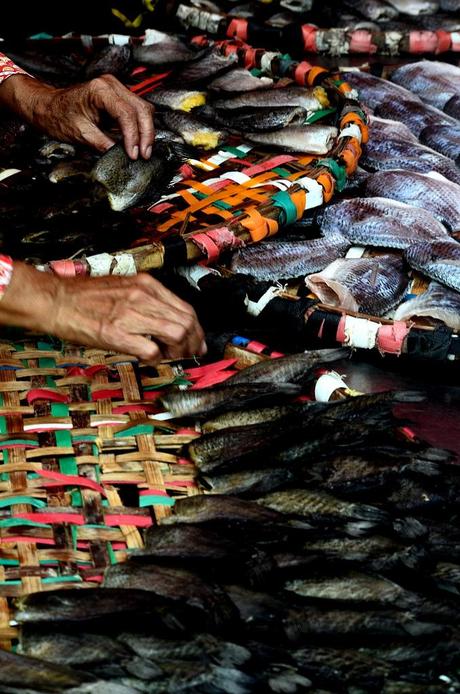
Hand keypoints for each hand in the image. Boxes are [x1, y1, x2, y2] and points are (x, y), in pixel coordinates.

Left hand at [0, 73, 153, 158]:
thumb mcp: (81, 134)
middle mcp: (111, 85)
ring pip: (143, 109)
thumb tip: (122, 156)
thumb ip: (103, 145)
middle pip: (141, 109)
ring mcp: (116, 88)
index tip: (134, 154)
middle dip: (146, 134)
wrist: (49, 108)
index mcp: (100, 90)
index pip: (126, 113)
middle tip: (144, 155)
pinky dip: (141, 126)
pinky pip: (138, 110)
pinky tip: (139, 141)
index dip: (133, 136)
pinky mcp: (118, 97)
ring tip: (143, 151)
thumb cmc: (59, 117)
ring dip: (146, 131)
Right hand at [0, 263, 205, 363]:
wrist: (57, 300)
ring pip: (176, 334)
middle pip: (187, 322)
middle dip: (193, 343)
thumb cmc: (86, 297)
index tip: (197, 342)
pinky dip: (156, 358)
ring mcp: (131, 314)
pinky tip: (148, 357)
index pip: (186, 308)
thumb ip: (148, 301)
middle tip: (189, 354)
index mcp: (146, 285)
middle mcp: (143, 296)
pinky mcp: (117, 333)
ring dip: (178, 351)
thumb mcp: (124, 288)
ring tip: (170, 357)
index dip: (196, 330)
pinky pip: (151, 350)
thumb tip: (169, 321)